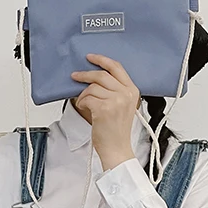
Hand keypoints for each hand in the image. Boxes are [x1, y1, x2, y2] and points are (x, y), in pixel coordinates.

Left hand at [72, 54, 138, 169]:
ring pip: (92, 87)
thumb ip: (115, 90)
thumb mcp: (122, 106)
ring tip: (84, 103)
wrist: (117, 150)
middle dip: (85, 74)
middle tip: (75, 76)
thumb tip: (94, 77)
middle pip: (101, 75)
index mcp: (132, 90)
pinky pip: (87, 98)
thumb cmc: (116, 131)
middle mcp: (126, 94)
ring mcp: (116, 101)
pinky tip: (85, 109)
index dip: (101, 60)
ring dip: (84, 95)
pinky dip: (82, 102)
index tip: (90, 57)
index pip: (116, 67)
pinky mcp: (104, 108)